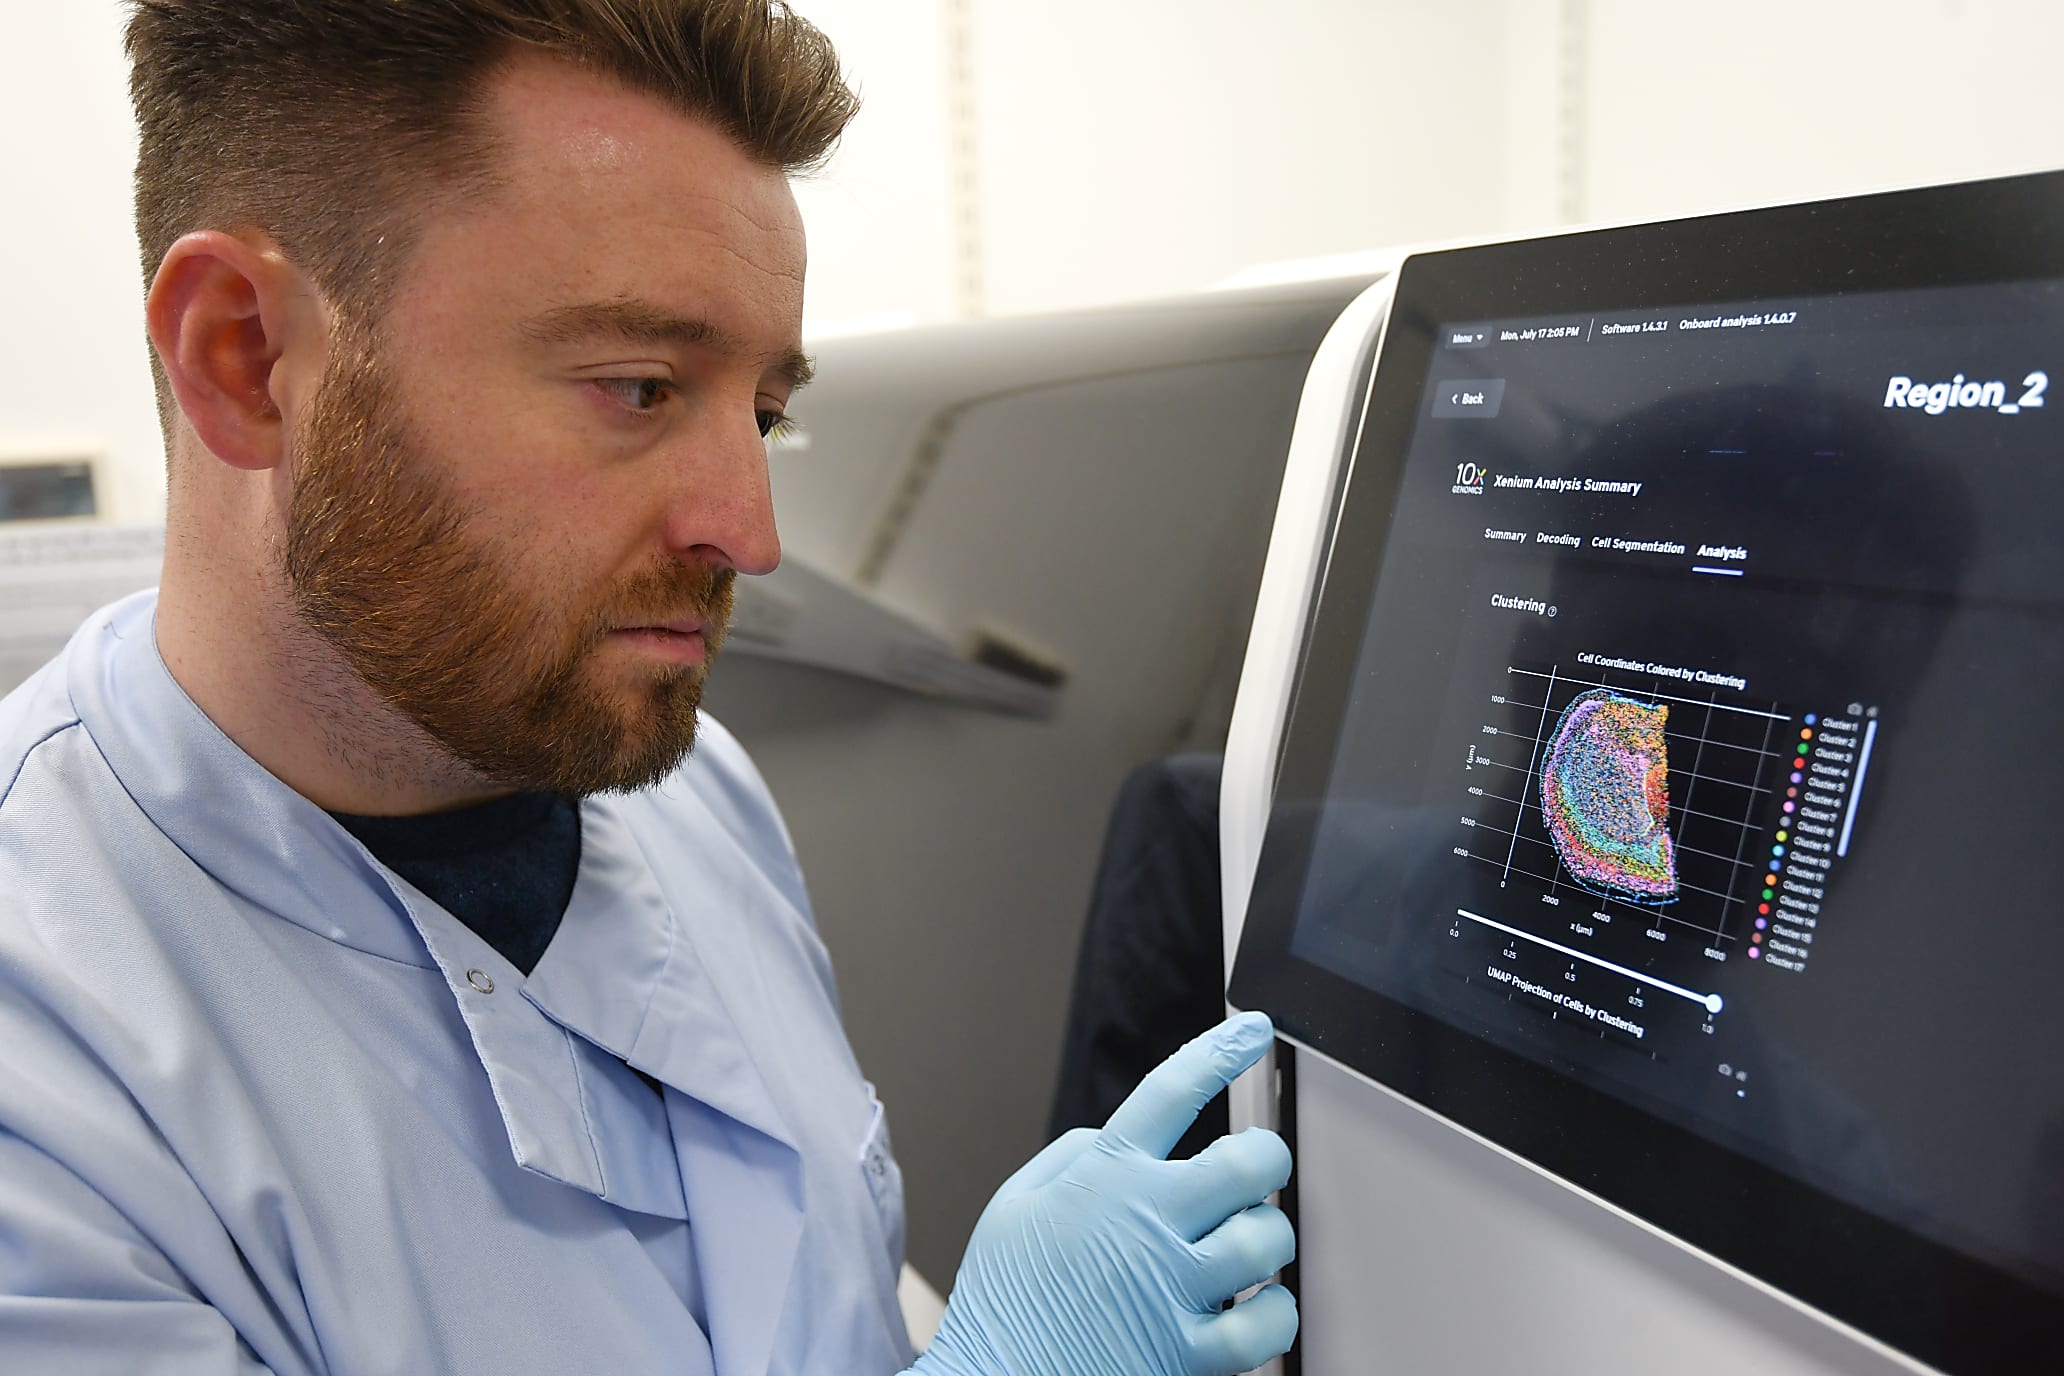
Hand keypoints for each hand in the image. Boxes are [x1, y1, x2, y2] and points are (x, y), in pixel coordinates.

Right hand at [911, 1012, 1295, 1375]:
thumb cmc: (1003, 1304)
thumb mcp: (1013, 1207)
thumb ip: (1072, 1157)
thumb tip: (1117, 1135)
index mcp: (1103, 1179)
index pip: (1171, 1092)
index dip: (1219, 1050)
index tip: (1252, 1028)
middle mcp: (1144, 1224)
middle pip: (1250, 1163)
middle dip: (1265, 1159)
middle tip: (1254, 1175)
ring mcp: (1171, 1290)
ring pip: (1268, 1239)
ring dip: (1266, 1240)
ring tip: (1242, 1252)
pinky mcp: (1187, 1355)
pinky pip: (1268, 1323)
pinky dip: (1273, 1314)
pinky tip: (1250, 1311)